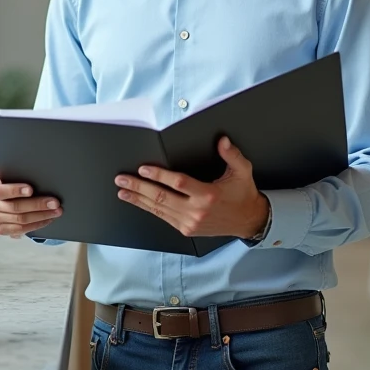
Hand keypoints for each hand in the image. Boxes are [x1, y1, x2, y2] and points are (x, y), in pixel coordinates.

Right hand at [0, 175, 61, 237]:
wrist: (6, 196)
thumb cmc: (13, 183)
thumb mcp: (12, 177)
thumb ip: (21, 178)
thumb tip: (42, 180)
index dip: (15, 190)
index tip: (32, 189)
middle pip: (14, 207)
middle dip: (37, 204)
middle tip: (55, 202)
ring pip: (20, 220)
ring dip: (41, 216)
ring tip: (56, 211)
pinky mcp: (0, 229)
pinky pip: (20, 230)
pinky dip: (36, 224)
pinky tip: (47, 219)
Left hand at [115, 136, 269, 238]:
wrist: (248, 220)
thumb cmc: (243, 194)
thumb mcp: (242, 171)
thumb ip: (231, 155)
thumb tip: (221, 140)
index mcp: (209, 195)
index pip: (179, 184)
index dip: (159, 176)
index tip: (143, 169)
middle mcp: (197, 211)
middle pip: (162, 198)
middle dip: (139, 188)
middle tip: (122, 180)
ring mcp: (190, 222)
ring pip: (158, 209)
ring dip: (138, 199)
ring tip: (122, 191)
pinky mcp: (186, 229)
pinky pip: (163, 217)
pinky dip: (148, 209)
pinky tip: (138, 202)